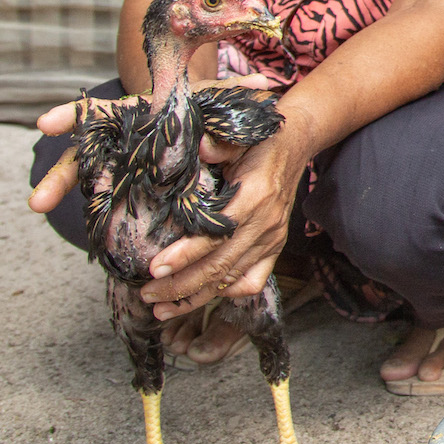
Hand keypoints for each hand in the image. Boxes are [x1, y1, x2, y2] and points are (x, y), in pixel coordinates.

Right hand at [27, 74, 280, 215]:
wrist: (201, 119)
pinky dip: (94, 214)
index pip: (101, 112)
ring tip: (38, 205)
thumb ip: (234, 96)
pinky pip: (104, 198)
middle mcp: (120, 135)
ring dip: (59, 187)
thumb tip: (263, 88)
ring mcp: (118, 159)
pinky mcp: (126, 182)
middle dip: (60, 171)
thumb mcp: (216, 100)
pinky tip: (84, 238)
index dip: (72, 114)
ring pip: (83, 173)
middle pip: (84, 150)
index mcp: (137, 111)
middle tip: (36, 196)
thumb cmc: (206, 107)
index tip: (45, 123)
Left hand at [142, 121, 310, 319]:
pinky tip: (202, 296)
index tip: (154, 268)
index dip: (185, 255)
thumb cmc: (259, 141)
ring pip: (232, 279)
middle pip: (220, 265)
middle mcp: (266, 222)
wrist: (295, 143)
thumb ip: (219, 144)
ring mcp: (272, 238)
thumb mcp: (239, 135)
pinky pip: (253, 281)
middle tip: (147, 294)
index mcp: (255, 195)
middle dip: (180, 285)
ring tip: (162, 308)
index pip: (217, 233)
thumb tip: (197, 146)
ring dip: (195, 296)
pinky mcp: (275, 247)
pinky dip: (227, 293)